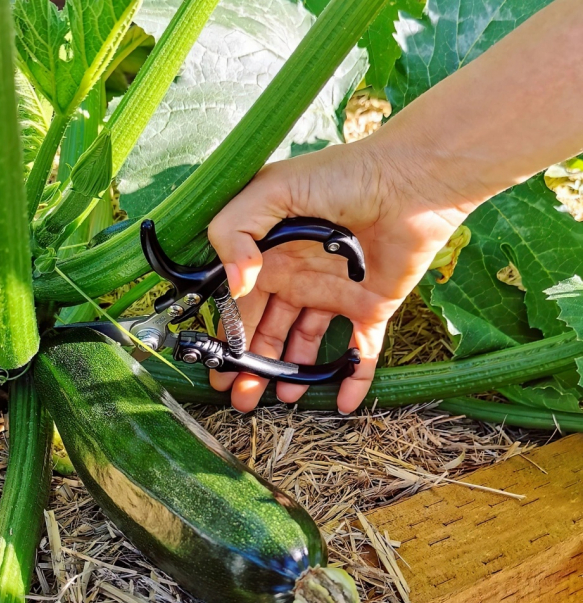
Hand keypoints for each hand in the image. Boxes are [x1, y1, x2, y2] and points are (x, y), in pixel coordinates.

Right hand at [207, 136, 467, 412]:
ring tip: (281, 399)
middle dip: (251, 366)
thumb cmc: (339, 178)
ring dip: (291, 374)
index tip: (215, 367)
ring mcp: (333, 295)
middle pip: (267, 332)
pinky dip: (353, 378)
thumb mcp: (271, 192)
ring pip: (305, 346)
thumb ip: (235, 232)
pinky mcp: (370, 307)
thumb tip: (236, 285)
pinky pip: (359, 351)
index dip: (227, 335)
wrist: (409, 181)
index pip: (240, 304)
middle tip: (238, 398)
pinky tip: (342, 403)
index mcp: (269, 255)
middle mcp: (297, 278)